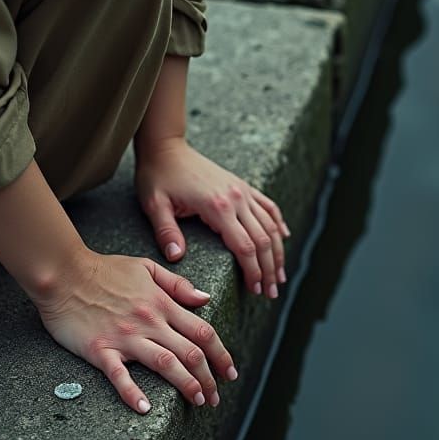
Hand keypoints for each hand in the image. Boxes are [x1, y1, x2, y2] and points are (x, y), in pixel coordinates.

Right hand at [35, 248, 236, 413]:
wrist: (62, 272)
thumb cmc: (103, 269)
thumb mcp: (146, 267)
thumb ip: (177, 284)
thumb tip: (205, 299)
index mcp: (162, 305)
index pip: (203, 333)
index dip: (221, 355)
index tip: (230, 373)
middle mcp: (150, 323)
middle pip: (191, 354)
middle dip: (209, 378)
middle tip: (216, 397)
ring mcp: (125, 338)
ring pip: (166, 364)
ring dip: (187, 385)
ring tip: (199, 401)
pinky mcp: (99, 350)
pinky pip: (119, 375)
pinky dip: (132, 393)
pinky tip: (144, 408)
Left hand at [134, 137, 289, 298]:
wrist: (166, 146)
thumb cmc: (158, 175)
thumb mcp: (155, 204)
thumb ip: (166, 231)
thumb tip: (176, 257)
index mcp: (217, 207)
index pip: (245, 247)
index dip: (253, 271)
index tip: (256, 290)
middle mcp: (237, 199)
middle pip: (264, 240)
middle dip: (270, 270)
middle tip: (271, 293)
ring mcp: (242, 191)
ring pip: (270, 226)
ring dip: (278, 253)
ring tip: (280, 276)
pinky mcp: (242, 186)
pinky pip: (268, 206)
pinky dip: (278, 224)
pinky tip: (284, 238)